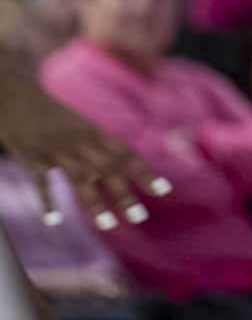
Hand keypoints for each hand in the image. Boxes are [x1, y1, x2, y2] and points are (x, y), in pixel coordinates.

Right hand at [0, 68, 167, 229]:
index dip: (146, 172)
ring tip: (108, 225)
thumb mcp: (78, 126)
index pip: (127, 154)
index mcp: (95, 133)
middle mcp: (81, 141)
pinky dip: (48, 200)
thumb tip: (105, 173)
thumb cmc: (50, 114)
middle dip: (125, 194)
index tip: (164, 190)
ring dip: (95, 203)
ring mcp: (57, 149)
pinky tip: (54, 220)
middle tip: (140, 217)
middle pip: (109, 169)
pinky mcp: (32, 157)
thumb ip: (93, 149)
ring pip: (81, 178)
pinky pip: (42, 181)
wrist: (18, 95)